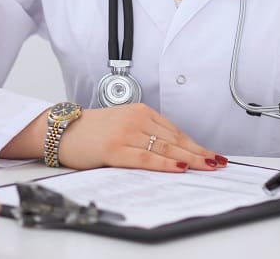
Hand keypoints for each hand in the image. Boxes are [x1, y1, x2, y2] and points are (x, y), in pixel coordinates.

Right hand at [59, 104, 225, 171]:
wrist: (62, 130)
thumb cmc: (91, 131)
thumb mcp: (122, 124)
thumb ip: (145, 134)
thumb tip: (173, 152)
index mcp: (140, 111)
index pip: (175, 130)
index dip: (195, 144)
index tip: (211, 154)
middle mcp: (136, 119)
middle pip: (175, 139)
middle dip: (199, 152)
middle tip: (217, 162)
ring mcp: (125, 133)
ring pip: (165, 148)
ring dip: (189, 158)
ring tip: (207, 167)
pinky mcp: (114, 149)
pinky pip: (146, 158)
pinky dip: (165, 163)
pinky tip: (179, 168)